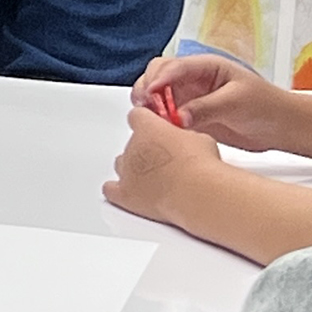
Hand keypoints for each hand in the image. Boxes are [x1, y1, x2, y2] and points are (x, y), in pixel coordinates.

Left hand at [102, 108, 227, 229]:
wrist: (195, 192)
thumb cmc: (200, 165)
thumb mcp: (199, 139)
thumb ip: (184, 136)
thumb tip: (186, 142)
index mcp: (148, 127)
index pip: (137, 116)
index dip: (146, 122)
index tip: (154, 127)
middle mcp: (132, 147)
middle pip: (132, 144)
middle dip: (146, 150)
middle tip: (165, 160)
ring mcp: (127, 171)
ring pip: (121, 164)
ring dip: (133, 169)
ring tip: (153, 177)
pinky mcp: (126, 194)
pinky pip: (110, 190)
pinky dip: (116, 190)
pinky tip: (129, 191)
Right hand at [130, 54, 294, 154]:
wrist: (280, 127)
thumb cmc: (265, 105)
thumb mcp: (236, 102)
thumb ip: (206, 108)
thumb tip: (178, 116)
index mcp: (205, 66)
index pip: (174, 66)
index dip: (159, 78)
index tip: (152, 93)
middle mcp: (192, 80)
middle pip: (157, 76)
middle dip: (147, 89)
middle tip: (147, 107)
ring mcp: (189, 99)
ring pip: (157, 97)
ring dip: (149, 106)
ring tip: (150, 120)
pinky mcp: (189, 118)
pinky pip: (165, 118)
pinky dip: (157, 123)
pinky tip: (159, 131)